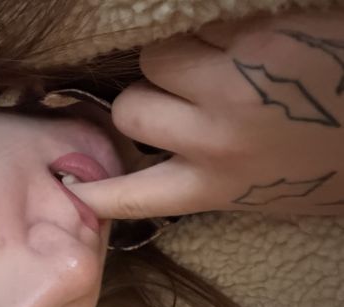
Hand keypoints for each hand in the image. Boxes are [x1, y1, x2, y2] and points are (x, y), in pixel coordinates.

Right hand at [68, 9, 343, 218]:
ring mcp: (229, 88)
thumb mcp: (270, 194)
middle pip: (130, 113)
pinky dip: (214, 31)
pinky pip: (198, 27)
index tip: (73, 188)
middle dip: (147, 100)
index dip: (98, 191)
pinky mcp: (252, 41)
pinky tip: (252, 43)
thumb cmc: (339, 163)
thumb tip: (170, 166)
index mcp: (219, 188)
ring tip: (220, 62)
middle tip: (181, 97)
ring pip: (156, 60)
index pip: (135, 195)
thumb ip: (214, 184)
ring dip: (178, 58)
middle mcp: (211, 143)